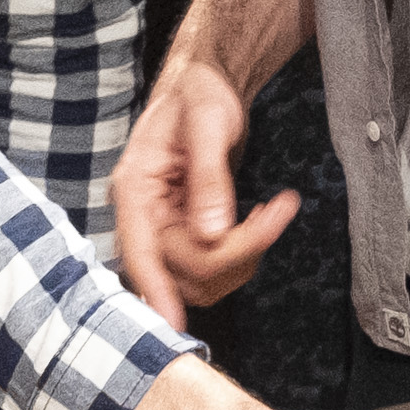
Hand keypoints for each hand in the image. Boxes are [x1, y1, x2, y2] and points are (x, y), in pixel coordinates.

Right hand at [107, 51, 299, 335]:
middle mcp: (146, 216)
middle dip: (234, 251)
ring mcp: (168, 229)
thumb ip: (209, 178)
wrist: (208, 86)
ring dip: (244, 256)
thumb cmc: (201, 93)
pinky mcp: (189, 235)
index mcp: (134, 189)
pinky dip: (246, 252)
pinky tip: (262, 218)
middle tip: (275, 212)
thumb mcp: (208, 122)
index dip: (154, 290)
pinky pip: (216, 267)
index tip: (172, 322)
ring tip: (272, 211)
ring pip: (201, 278)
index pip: (139, 252)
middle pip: (182, 270)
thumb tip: (212, 232)